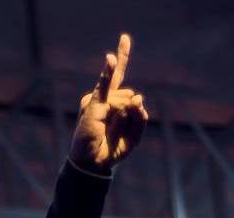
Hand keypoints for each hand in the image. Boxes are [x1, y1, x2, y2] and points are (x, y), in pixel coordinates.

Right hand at [70, 33, 149, 171]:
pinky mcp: (92, 104)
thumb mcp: (135, 136)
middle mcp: (104, 98)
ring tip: (109, 132)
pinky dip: (107, 73)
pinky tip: (110, 58)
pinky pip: (105, 87)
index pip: (118, 76)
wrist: (94, 164)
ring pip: (125, 99)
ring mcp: (97, 100)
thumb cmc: (112, 149)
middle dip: (133, 114)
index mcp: (112, 102)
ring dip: (124, 117)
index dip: (122, 57)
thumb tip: (138, 96)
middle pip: (130, 96)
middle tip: (118, 132)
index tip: (124, 38)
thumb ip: (141, 117)